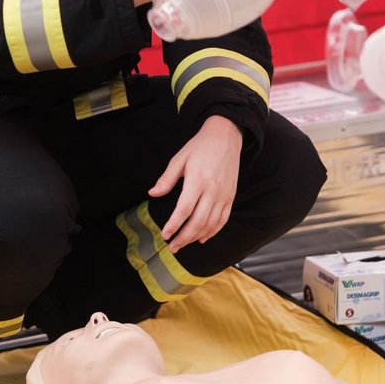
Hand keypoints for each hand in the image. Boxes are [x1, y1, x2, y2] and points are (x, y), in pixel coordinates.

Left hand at [149, 116, 241, 251]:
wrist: (226, 137)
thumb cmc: (199, 147)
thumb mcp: (179, 159)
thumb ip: (167, 179)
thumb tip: (153, 193)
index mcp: (197, 180)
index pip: (184, 209)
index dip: (174, 224)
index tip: (165, 234)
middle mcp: (213, 190)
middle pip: (198, 221)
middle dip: (184, 237)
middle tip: (172, 246)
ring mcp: (224, 195)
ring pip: (211, 223)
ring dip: (196, 237)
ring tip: (183, 244)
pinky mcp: (231, 196)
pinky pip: (222, 219)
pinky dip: (213, 231)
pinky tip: (202, 237)